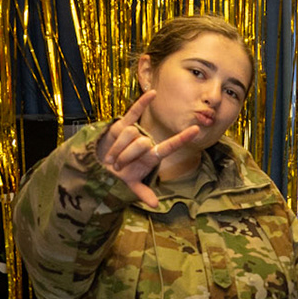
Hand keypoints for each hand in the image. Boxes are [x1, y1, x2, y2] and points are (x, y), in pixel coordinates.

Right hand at [94, 90, 200, 209]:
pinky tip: (153, 93)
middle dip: (126, 156)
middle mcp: (146, 142)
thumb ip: (143, 193)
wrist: (100, 165)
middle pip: (142, 143)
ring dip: (118, 148)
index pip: (170, 145)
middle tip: (117, 165)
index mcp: (152, 156)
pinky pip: (134, 112)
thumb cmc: (119, 175)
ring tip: (112, 157)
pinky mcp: (123, 125)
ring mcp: (136, 133)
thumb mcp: (131, 185)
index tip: (197, 130)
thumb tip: (156, 205)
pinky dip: (143, 103)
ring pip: (130, 134)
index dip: (183, 138)